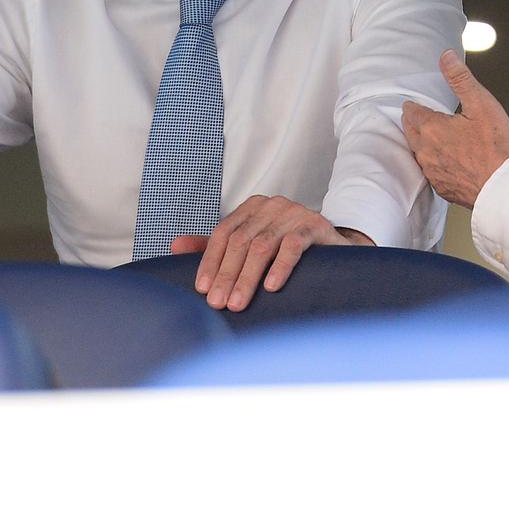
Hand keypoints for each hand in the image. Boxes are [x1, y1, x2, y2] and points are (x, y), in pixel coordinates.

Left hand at [170, 196, 371, 310]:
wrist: (334, 248)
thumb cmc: (287, 248)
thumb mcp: (250, 245)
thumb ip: (215, 248)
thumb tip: (175, 247)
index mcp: (252, 208)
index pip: (223, 233)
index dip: (210, 262)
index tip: (202, 289)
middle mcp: (271, 205)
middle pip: (240, 241)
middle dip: (226, 275)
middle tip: (217, 303)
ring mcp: (294, 212)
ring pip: (263, 245)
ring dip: (247, 277)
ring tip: (237, 302)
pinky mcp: (315, 225)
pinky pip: (294, 244)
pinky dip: (281, 266)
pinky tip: (271, 287)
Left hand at [402, 49, 508, 208]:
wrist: (504, 187)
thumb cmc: (497, 148)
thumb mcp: (481, 104)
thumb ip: (460, 78)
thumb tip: (446, 57)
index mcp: (432, 129)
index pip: (411, 112)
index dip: (413, 106)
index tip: (414, 104)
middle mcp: (427, 151)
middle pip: (410, 132)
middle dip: (413, 123)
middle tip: (416, 117)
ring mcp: (433, 171)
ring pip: (418, 153)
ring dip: (421, 143)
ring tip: (429, 137)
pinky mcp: (441, 187)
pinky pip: (429, 172)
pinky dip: (433, 163)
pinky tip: (442, 161)